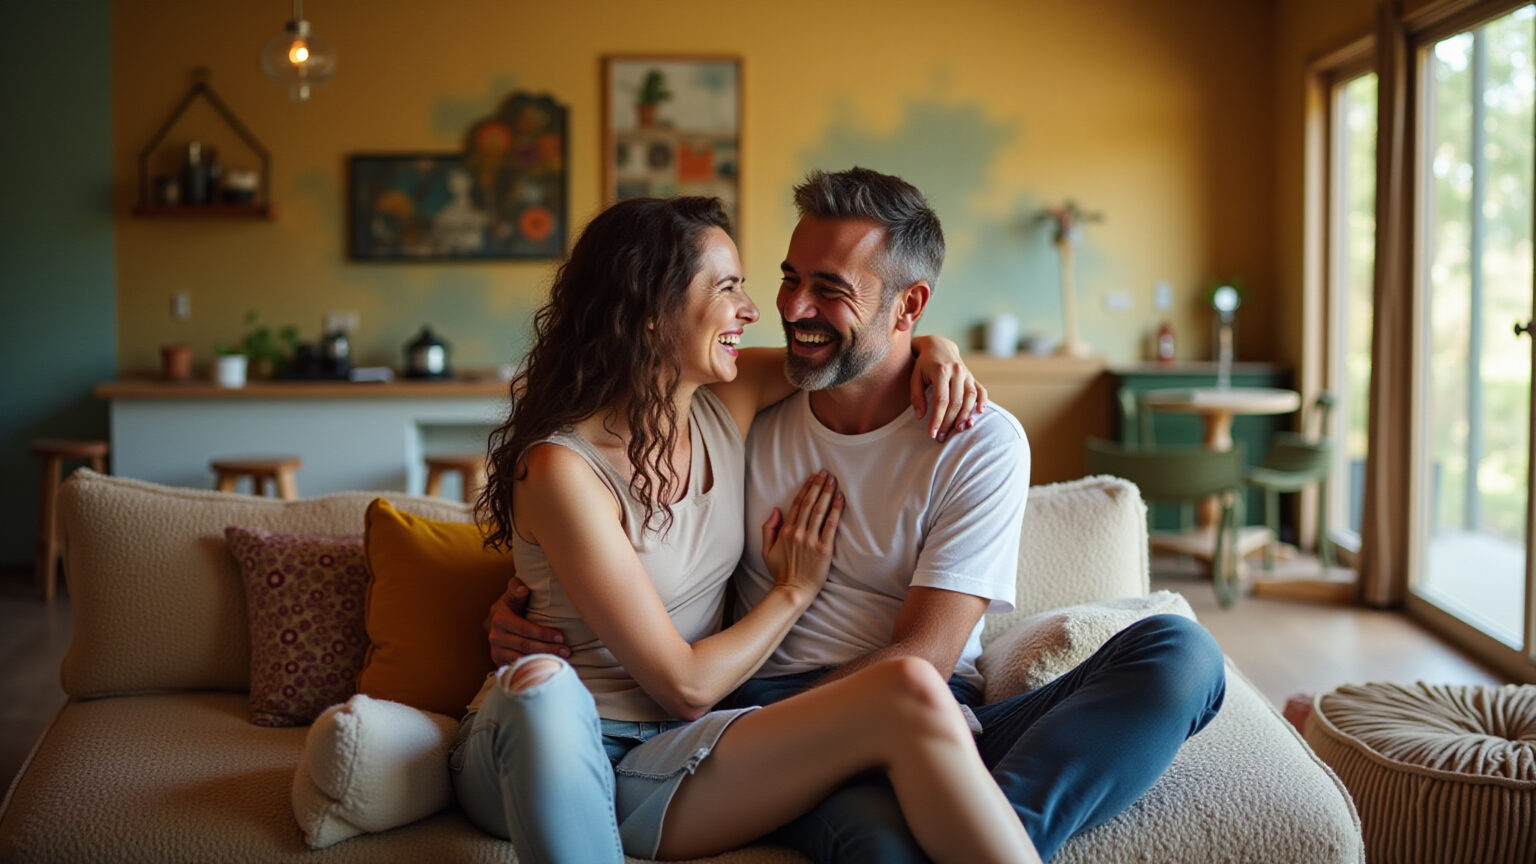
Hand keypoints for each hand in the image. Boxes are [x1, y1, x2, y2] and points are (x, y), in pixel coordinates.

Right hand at [486, 575, 569, 665]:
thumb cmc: (512, 607)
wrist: (499, 623)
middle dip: (548, 648)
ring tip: (562, 658)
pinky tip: (547, 666)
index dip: (544, 634)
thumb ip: (516, 588)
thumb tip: (523, 588)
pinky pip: (518, 667)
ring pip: (523, 658)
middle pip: (526, 645)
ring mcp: (496, 651)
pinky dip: (533, 667)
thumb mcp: (512, 596)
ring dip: (543, 659)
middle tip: (566, 650)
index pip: (525, 629)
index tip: (561, 636)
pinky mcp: (500, 662)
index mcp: (500, 619)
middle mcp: (495, 636)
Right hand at [761, 470, 843, 600]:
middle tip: (826, 472)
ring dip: (827, 493)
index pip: (797, 504)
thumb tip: (776, 509)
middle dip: (818, 485)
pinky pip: (831, 525)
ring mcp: (811, 540)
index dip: (806, 488)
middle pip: (810, 503)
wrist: (793, 590)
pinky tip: (840, 498)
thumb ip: (769, 528)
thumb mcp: (766, 550)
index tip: (812, 477)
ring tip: (833, 480)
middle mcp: (798, 532)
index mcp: (786, 531)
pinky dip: (836, 510)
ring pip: (820, 510)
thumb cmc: (780, 571)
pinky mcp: (824, 549)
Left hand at [911, 335, 986, 440]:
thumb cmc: (923, 364)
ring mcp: (967, 374)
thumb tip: (921, 417)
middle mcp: (957, 371)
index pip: (941, 400)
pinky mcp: (973, 376)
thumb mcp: (915, 377)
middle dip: (949, 422)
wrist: (938, 345)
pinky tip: (979, 413)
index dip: (937, 418)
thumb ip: (916, 396)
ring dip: (965, 416)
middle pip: (956, 402)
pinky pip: (981, 390)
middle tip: (942, 437)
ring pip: (970, 398)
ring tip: (959, 430)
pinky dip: (982, 402)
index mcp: (941, 371)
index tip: (933, 433)